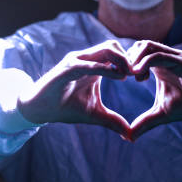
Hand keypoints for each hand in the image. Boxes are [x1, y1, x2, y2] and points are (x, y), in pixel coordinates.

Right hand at [17, 40, 131, 138]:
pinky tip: (119, 77)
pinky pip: (89, 63)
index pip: (117, 54)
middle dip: (129, 58)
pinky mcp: (67, 68)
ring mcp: (76, 61)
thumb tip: (130, 136)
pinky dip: (105, 68)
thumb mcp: (94, 115)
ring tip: (129, 76)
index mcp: (94, 66)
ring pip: (104, 49)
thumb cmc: (65, 108)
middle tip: (139, 76)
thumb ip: (112, 121)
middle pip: (113, 46)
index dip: (132, 62)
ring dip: (120, 60)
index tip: (143, 78)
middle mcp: (86, 59)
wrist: (38, 109)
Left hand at [127, 40, 181, 140]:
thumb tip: (128, 137)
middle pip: (139, 45)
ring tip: (130, 74)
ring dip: (135, 58)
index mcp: (159, 66)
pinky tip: (138, 75)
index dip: (125, 64)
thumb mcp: (162, 114)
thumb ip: (145, 122)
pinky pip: (160, 55)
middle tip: (123, 75)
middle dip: (127, 58)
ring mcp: (174, 58)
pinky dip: (146, 62)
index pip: (137, 53)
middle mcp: (166, 58)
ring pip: (148, 46)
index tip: (121, 78)